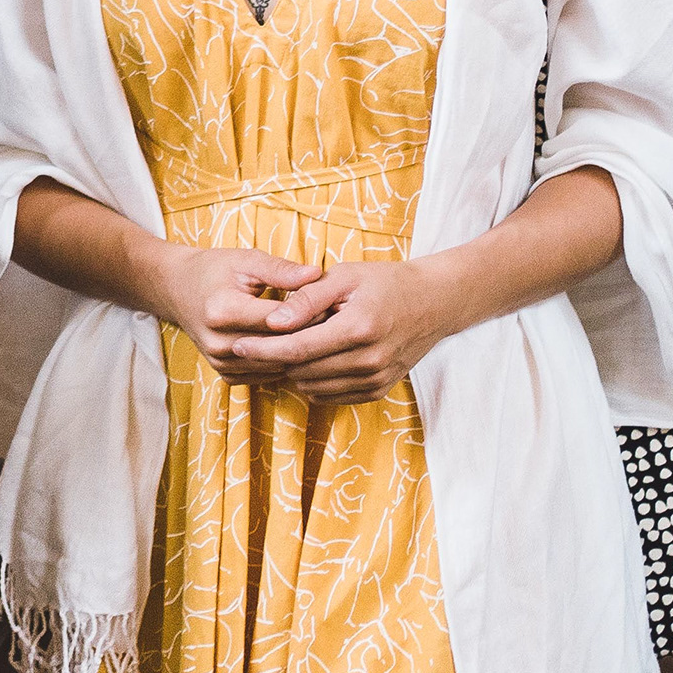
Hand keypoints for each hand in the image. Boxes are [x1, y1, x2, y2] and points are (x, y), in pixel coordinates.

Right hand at [153, 244, 325, 379]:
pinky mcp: (224, 374)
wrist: (177, 290)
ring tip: (317, 333)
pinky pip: (266, 375)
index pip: (281, 320)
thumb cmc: (215, 270)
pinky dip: (282, 362)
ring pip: (277, 365)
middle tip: (332, 320)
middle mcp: (219, 342)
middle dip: (310, 334)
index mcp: (223, 310)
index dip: (311, 311)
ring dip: (299, 352)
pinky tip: (294, 345)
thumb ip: (282, 270)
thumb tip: (317, 274)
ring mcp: (220, 362)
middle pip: (280, 346)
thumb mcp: (247, 260)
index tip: (331, 303)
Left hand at [227, 256, 449, 401]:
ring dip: (293, 371)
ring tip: (286, 347)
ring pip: (313, 387)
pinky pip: (331, 396)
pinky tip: (310, 360)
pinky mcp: (378, 390)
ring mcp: (376, 379)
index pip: (298, 348)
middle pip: (302, 371)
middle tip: (256, 342)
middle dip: (274, 359)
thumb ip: (307, 298)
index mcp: (359, 328)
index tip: (238, 344)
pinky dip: (314, 381)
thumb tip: (272, 321)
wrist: (434, 303)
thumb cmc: (385, 282)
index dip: (263, 349)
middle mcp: (369, 360)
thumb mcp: (345, 276)